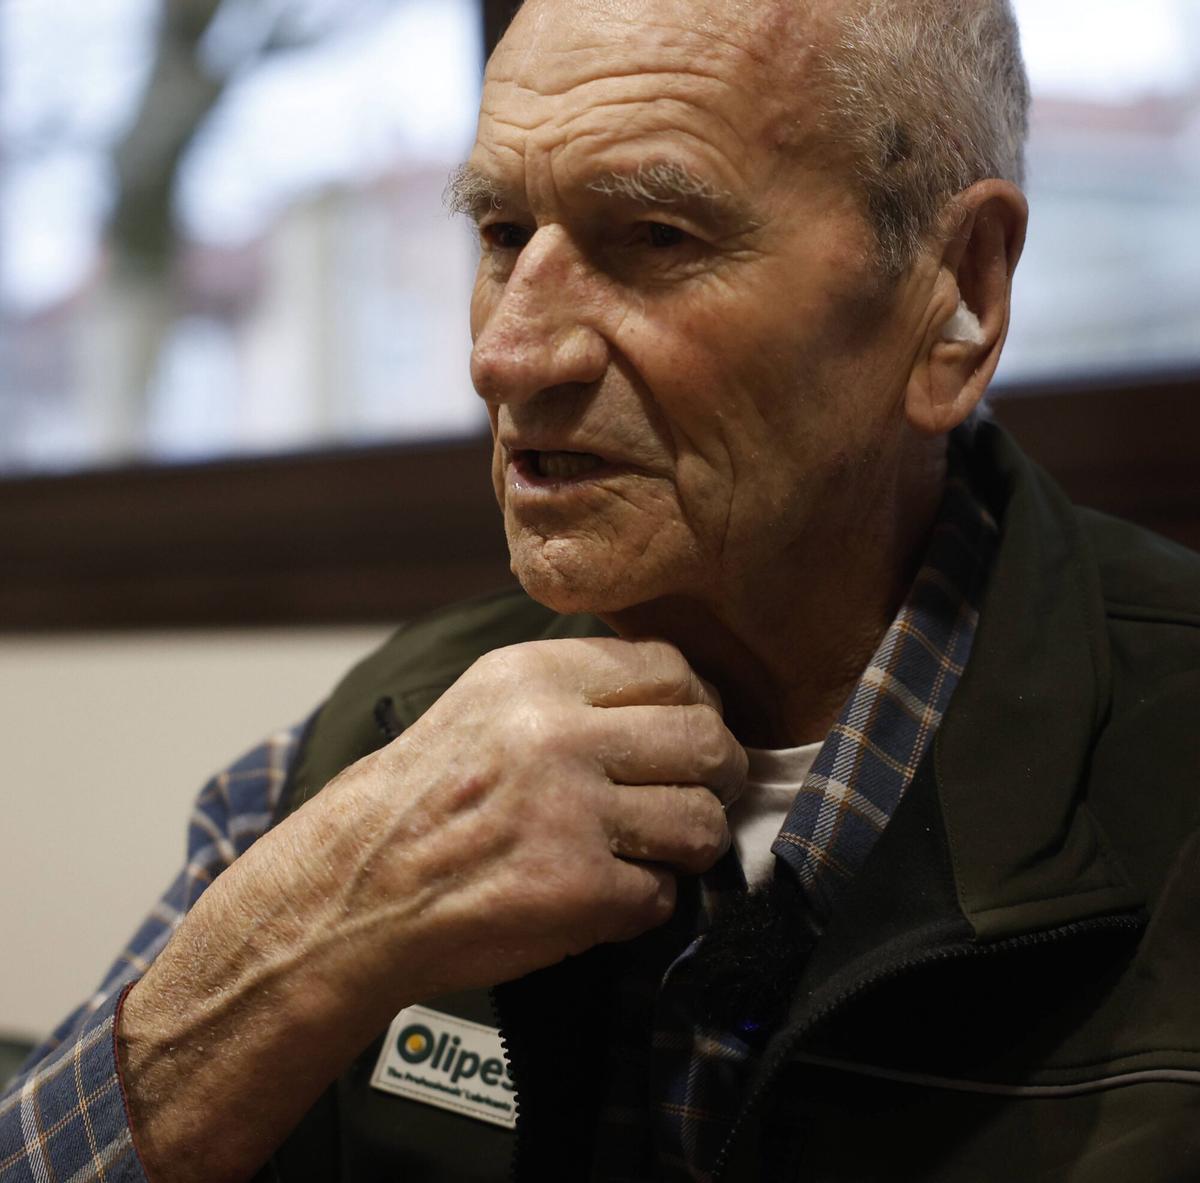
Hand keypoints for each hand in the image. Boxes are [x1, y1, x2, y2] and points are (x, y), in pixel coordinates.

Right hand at [303, 636, 745, 995]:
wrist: (354, 891)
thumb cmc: (422, 799)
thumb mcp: (485, 705)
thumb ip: (575, 691)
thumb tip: (682, 697)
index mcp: (533, 676)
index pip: (672, 669)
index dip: (700, 706)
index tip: (691, 734)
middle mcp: (555, 733)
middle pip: (706, 740)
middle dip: (720, 775)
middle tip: (704, 795)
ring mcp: (569, 812)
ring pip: (701, 822)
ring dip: (688, 846)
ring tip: (650, 851)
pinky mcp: (577, 890)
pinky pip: (662, 895)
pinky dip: (642, 904)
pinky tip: (602, 896)